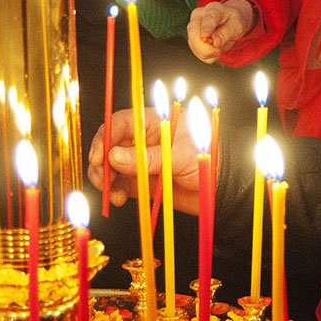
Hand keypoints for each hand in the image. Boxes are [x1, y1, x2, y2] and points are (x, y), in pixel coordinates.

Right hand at [87, 107, 203, 213]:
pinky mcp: (142, 181)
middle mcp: (144, 140)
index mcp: (154, 123)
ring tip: (110, 191)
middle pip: (110, 145)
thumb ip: (147, 157)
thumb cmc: (208, 157)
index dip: (105, 138)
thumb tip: (114, 157)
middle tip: (102, 177)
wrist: (221, 185)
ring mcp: (142, 161)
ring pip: (111, 166)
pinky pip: (120, 184)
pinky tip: (117, 198)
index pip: (120, 123)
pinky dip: (114, 191)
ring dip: (105, 178)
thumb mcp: (179, 155)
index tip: (99, 157)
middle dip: (101, 161)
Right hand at [187, 0, 254, 61]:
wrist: (228, 21)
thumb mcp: (237, 25)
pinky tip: (214, 48)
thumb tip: (214, 42)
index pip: (208, 19)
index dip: (206, 29)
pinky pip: (197, 53)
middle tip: (219, 50)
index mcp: (213, 9)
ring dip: (209, 53)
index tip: (205, 38)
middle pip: (194, 34)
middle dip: (207, 48)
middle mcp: (198, 16)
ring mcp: (192, 27)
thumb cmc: (233, 21)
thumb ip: (226, 33)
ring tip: (219, 46)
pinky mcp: (191, 38)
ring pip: (194, 45)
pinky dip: (208, 56)